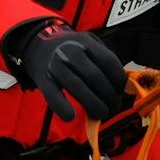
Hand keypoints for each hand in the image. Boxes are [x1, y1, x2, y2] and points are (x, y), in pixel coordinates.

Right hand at [9, 20, 127, 121]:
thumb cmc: (70, 49)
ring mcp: (55, 65)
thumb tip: (122, 86)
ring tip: (101, 113)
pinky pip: (53, 95)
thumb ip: (104, 59)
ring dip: (93, 104)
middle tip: (114, 107)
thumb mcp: (88, 43)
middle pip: (95, 77)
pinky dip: (62, 107)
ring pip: (78, 87)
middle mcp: (70, 51)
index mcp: (86, 42)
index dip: (118, 79)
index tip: (121, 91)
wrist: (37, 44)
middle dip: (109, 96)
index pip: (108, 61)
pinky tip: (71, 117)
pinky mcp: (43, 79)